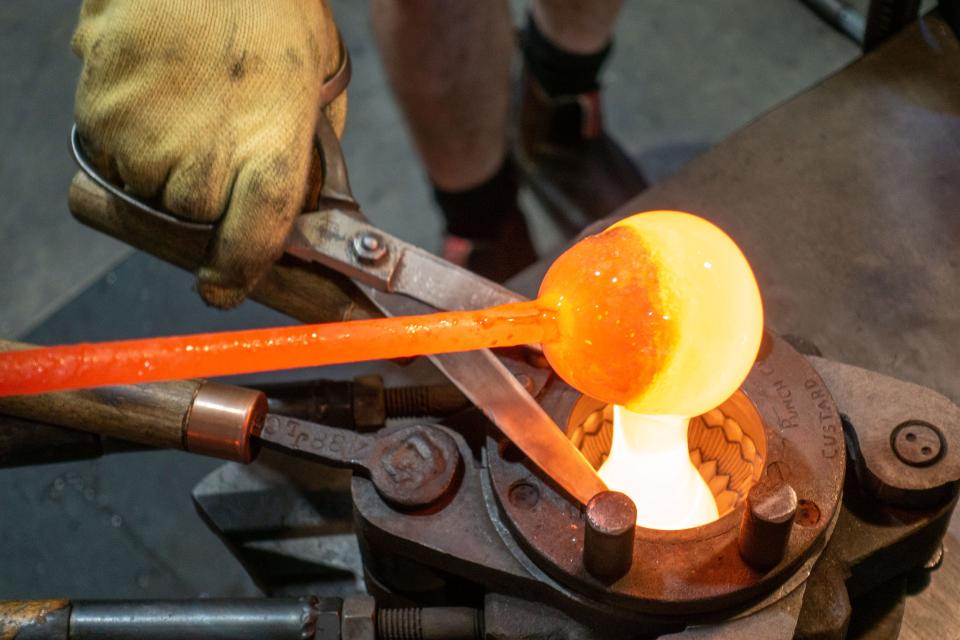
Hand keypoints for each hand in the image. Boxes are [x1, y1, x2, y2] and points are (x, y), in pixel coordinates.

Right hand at [72, 0, 346, 307]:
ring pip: (147, 190)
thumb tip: (296, 203)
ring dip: (161, 168)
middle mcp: (207, 150)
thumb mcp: (316, 82)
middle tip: (213, 147)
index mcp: (273, 142)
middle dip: (202, 200)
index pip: (251, 239)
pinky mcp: (101, 114)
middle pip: (192, 219)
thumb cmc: (268, 10)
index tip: (223, 288)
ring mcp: (147, 135)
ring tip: (185, 109)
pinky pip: (110, 156)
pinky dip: (127, 138)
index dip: (235, 273)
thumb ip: (305, 152)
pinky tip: (154, 96)